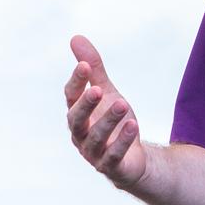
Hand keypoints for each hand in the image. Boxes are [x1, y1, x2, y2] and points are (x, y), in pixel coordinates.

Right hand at [64, 35, 146, 187]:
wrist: (133, 156)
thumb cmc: (114, 121)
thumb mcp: (106, 91)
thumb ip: (93, 68)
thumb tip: (75, 38)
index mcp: (77, 113)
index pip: (71, 96)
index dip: (76, 81)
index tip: (84, 65)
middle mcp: (80, 134)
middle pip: (77, 119)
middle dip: (86, 104)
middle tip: (96, 88)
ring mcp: (93, 153)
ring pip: (96, 138)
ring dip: (108, 120)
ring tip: (122, 104)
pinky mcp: (111, 166)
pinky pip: (114, 155)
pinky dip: (121, 141)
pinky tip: (132, 125)